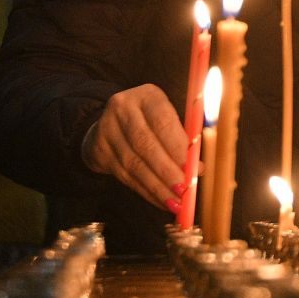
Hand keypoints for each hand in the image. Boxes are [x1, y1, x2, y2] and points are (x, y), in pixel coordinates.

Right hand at [83, 84, 187, 211]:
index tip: (194, 167)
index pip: (163, 121)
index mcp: (147, 95)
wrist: (107, 124)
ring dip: (158, 187)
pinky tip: (161, 201)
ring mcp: (107, 130)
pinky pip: (125, 176)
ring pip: (134, 164)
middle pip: (146, 144)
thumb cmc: (150, 122)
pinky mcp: (99, 151)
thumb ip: (183, 137)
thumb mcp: (166, 117)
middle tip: (185, 189)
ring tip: (176, 202)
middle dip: (168, 171)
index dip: (178, 146)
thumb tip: (199, 167)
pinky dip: (146, 191)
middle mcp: (123, 109)